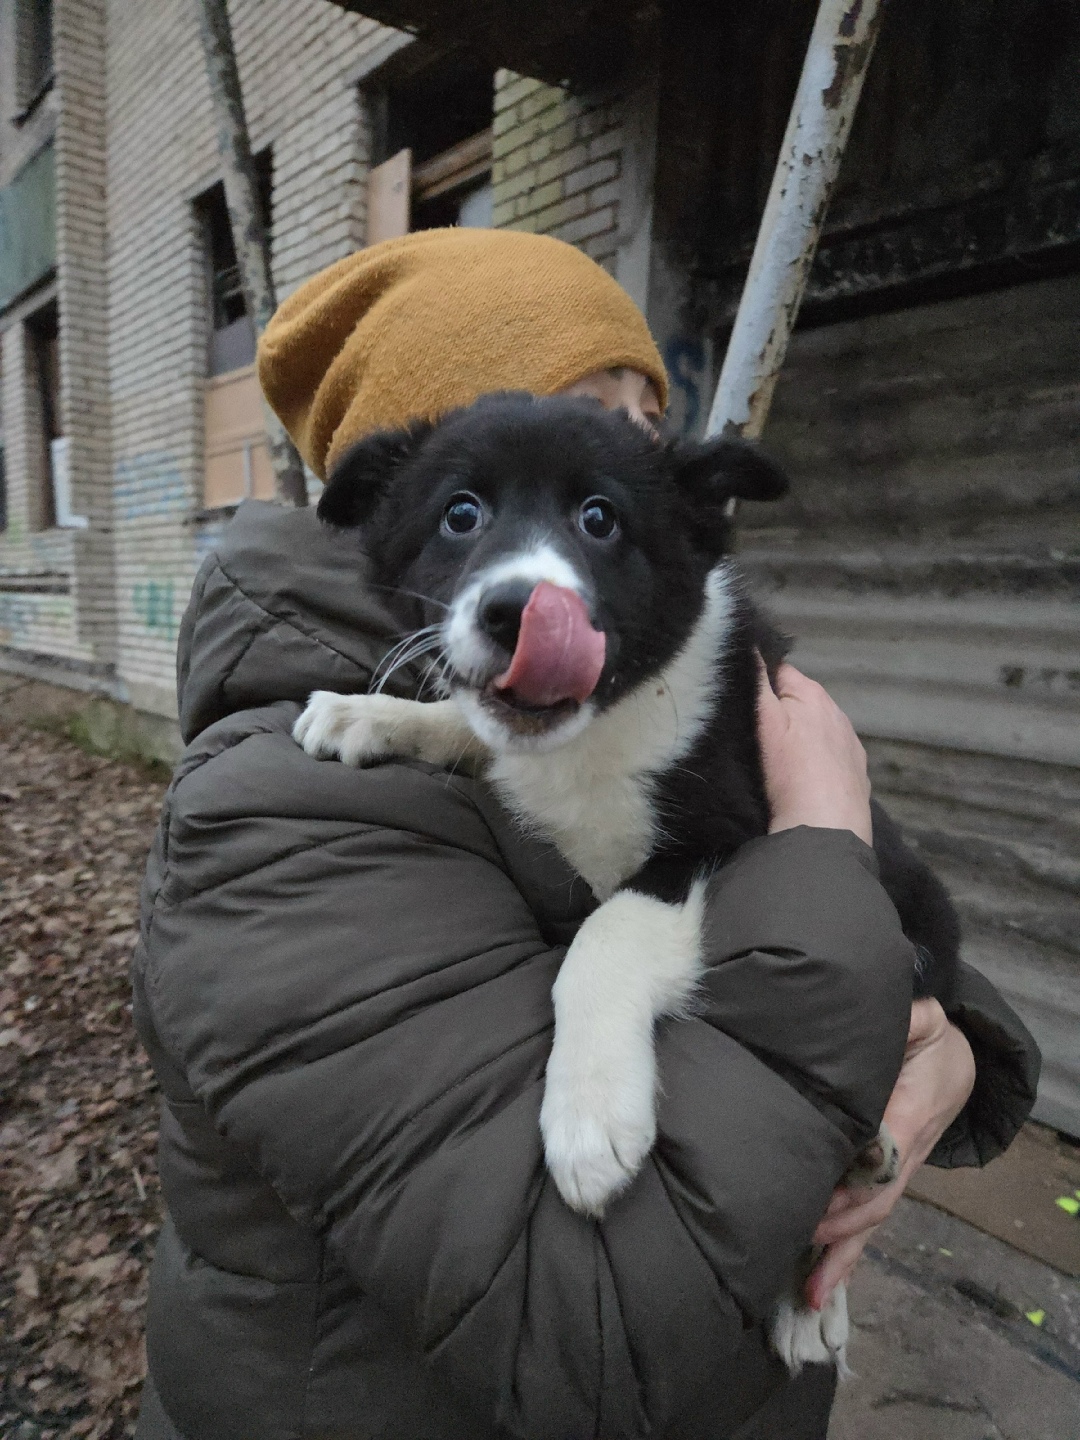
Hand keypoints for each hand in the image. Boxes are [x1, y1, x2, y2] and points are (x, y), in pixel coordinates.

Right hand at [756, 659, 871, 844]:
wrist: (824, 830)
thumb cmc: (790, 771)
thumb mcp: (765, 722)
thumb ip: (758, 683)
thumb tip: (750, 644)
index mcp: (814, 695)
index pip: (781, 671)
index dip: (759, 680)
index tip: (738, 696)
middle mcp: (838, 713)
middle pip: (801, 701)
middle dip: (781, 708)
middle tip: (752, 728)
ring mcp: (851, 745)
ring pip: (817, 729)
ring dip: (800, 735)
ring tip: (776, 757)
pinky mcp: (857, 775)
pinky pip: (830, 756)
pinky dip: (817, 760)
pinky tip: (802, 778)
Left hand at [805, 998, 975, 1310]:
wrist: (958, 1067)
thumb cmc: (931, 1044)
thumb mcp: (925, 1020)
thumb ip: (910, 1016)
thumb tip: (898, 1013)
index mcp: (908, 1115)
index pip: (881, 1152)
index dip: (854, 1176)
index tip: (820, 1190)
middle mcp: (903, 1154)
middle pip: (875, 1199)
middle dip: (840, 1224)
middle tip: (799, 1238)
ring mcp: (895, 1174)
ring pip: (870, 1222)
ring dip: (841, 1256)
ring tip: (811, 1292)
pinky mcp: (884, 1182)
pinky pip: (867, 1222)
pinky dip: (845, 1256)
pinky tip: (819, 1284)